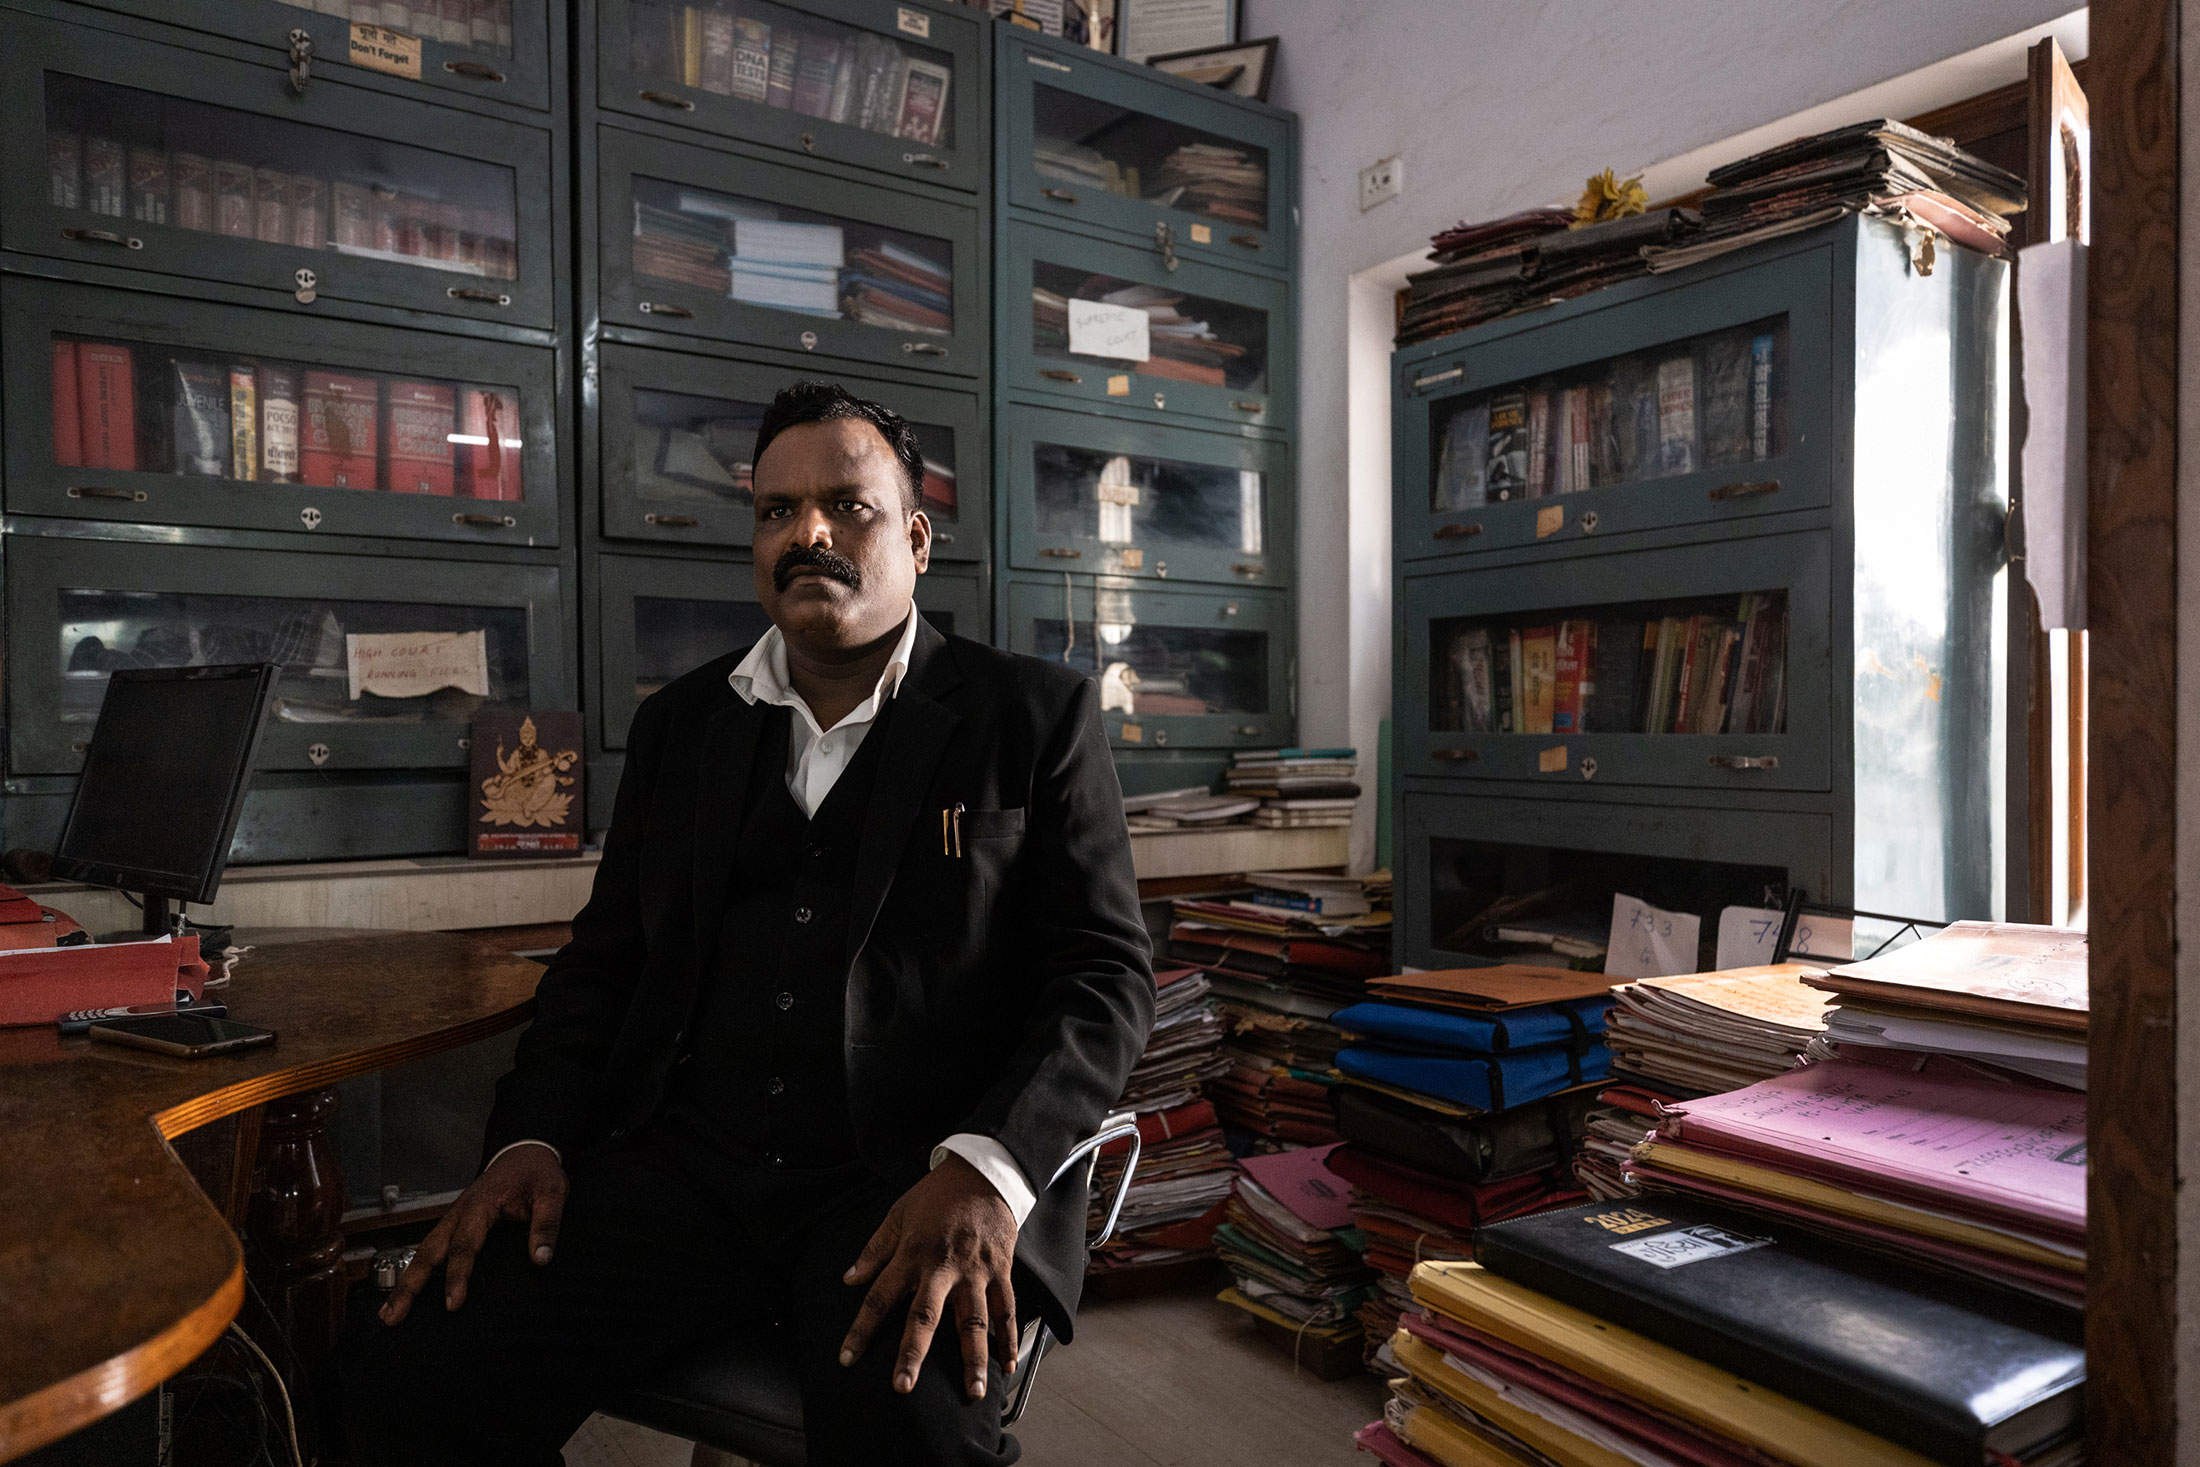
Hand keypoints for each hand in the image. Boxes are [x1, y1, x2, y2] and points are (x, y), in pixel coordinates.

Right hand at [378, 1143, 567, 1325]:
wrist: (525, 1152)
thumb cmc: (536, 1173)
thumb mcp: (551, 1193)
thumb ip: (547, 1224)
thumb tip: (541, 1258)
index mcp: (481, 1205)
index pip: (464, 1245)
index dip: (457, 1275)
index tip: (453, 1303)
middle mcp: (460, 1213)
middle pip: (428, 1251)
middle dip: (410, 1285)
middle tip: (394, 1316)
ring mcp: (453, 1218)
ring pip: (423, 1251)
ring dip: (405, 1281)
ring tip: (389, 1313)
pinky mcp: (454, 1224)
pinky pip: (430, 1248)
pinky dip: (416, 1270)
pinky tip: (407, 1292)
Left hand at [839, 1153, 1017, 1400]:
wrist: (984, 1173)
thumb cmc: (937, 1195)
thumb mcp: (898, 1214)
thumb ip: (875, 1250)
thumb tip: (849, 1279)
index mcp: (913, 1253)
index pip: (880, 1296)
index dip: (862, 1329)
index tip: (846, 1358)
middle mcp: (943, 1267)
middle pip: (925, 1315)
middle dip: (912, 1353)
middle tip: (903, 1386)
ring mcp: (975, 1270)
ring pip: (974, 1321)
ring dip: (973, 1358)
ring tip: (973, 1392)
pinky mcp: (1001, 1270)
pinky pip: (1007, 1309)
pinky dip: (1009, 1339)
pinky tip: (1008, 1365)